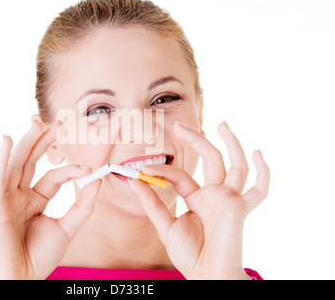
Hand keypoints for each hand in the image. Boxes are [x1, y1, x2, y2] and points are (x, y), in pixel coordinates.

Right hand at [0, 121, 101, 279]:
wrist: (22, 277)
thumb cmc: (40, 256)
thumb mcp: (67, 227)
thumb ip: (82, 205)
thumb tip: (98, 179)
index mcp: (35, 200)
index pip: (53, 177)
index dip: (71, 170)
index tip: (90, 168)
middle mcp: (19, 195)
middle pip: (30, 162)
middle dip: (42, 142)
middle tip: (56, 123)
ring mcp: (7, 198)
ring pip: (16, 164)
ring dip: (25, 142)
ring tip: (36, 122)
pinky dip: (1, 159)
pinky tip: (7, 140)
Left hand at [128, 121, 269, 278]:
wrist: (206, 276)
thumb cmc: (189, 256)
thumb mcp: (165, 226)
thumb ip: (152, 203)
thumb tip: (135, 179)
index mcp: (198, 199)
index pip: (180, 176)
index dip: (162, 171)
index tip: (142, 168)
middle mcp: (215, 195)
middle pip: (209, 160)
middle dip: (196, 140)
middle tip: (178, 125)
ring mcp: (230, 199)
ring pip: (235, 165)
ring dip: (230, 143)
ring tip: (220, 123)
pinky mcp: (240, 208)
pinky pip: (259, 189)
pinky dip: (263, 172)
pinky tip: (259, 152)